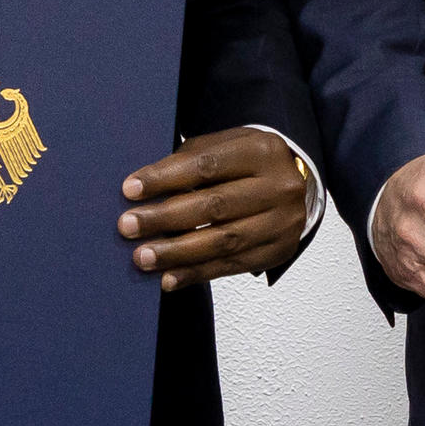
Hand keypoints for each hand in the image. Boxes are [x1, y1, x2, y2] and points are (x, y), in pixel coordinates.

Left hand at [118, 130, 313, 291]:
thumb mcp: (226, 146)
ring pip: (223, 241)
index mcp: (262, 150)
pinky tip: (169, 278)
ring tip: (143, 257)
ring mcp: (283, 222)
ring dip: (177, 252)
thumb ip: (189, 161)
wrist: (296, 186)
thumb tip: (143, 189)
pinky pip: (232, 266)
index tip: (130, 190)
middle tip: (128, 226)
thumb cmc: (248, 164)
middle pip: (214, 205)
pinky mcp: (278, 251)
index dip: (166, 178)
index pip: (207, 166)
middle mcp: (279, 186)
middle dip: (165, 218)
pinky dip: (197, 273)